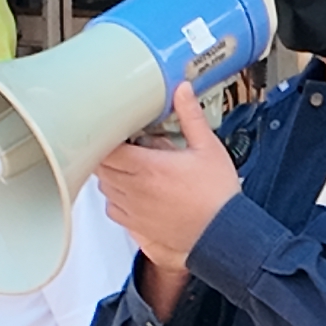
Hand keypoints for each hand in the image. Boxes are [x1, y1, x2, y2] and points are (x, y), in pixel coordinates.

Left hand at [92, 84, 243, 273]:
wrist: (224, 234)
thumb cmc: (218, 196)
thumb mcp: (208, 148)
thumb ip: (190, 116)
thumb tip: (181, 91)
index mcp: (149, 167)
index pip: (108, 150)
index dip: (107, 138)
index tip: (117, 132)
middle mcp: (136, 190)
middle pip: (101, 168)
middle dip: (108, 155)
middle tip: (122, 146)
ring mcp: (134, 210)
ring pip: (104, 188)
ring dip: (110, 175)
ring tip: (127, 167)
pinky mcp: (137, 227)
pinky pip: (112, 210)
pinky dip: (115, 199)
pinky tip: (130, 192)